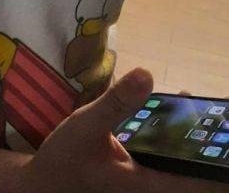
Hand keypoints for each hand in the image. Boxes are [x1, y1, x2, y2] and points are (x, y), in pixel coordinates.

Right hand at [7, 68, 227, 192]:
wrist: (45, 183)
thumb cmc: (65, 160)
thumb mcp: (87, 126)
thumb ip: (116, 103)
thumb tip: (147, 74)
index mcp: (147, 183)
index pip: (198, 182)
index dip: (221, 168)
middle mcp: (152, 186)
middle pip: (196, 175)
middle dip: (211, 148)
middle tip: (220, 118)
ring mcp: (146, 181)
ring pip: (182, 166)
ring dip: (195, 142)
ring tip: (207, 111)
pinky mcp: (139, 173)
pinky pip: (168, 159)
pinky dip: (176, 138)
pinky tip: (173, 112)